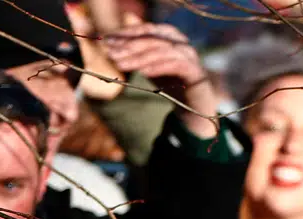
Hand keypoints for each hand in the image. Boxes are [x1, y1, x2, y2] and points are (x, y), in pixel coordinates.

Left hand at [102, 23, 218, 138]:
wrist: (194, 105)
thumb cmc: (171, 82)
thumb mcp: (150, 65)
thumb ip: (136, 54)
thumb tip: (111, 46)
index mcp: (170, 35)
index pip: (146, 29)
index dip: (126, 33)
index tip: (107, 40)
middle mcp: (181, 42)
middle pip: (151, 39)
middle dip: (129, 46)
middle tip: (111, 54)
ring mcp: (190, 55)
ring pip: (160, 51)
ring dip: (138, 58)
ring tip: (121, 64)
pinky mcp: (195, 71)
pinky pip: (174, 65)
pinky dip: (157, 67)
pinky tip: (142, 72)